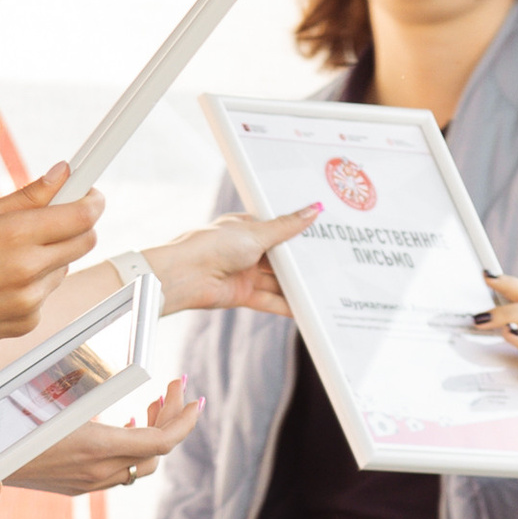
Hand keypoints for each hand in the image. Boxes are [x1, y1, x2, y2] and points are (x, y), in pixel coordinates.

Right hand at [0, 167, 105, 351]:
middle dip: (78, 226)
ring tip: (6, 258)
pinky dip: (31, 287)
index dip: (92, 201)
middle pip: (85, 242)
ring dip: (48, 258)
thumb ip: (26, 196)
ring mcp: (28, 301)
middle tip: (55, 218)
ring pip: (63, 270)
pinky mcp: (25, 324)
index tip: (91, 195)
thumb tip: (60, 174)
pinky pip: (44, 297)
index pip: (81, 215)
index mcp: (14, 235)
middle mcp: (27, 270)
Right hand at [14, 382, 202, 498]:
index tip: (194, 397)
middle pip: (156, 454)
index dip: (185, 420)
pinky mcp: (75, 488)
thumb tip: (119, 367)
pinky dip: (131, 449)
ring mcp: (86, 484)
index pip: (161, 442)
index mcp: (95, 446)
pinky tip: (123, 427)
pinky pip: (118, 472)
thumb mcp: (53, 395)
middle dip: (172, 420)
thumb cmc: (8, 422)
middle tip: (172, 391)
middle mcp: (96, 471)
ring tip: (150, 406)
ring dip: (152, 436)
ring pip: (140, 466)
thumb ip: (91, 389)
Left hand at [145, 211, 315, 318]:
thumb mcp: (256, 232)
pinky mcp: (242, 294)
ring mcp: (244, 273)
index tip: (325, 234)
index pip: (279, 228)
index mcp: (246, 227)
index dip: (300, 232)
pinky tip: (305, 308)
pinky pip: (269, 300)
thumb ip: (287, 227)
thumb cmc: (212, 245)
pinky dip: (286, 304)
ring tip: (325, 286)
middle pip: (280, 257)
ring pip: (277, 280)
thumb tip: (313, 210)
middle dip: (301, 261)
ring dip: (296, 285)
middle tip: (332, 261)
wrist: (185, 276)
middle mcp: (246, 249)